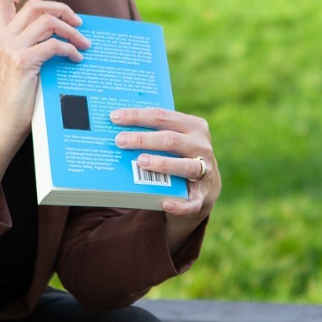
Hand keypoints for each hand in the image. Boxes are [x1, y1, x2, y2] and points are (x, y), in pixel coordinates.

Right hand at [0, 0, 89, 202]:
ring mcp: (11, 49)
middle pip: (34, 6)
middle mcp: (2, 39)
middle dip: (61, 9)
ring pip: (47, 21)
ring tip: (84, 43)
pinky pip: (54, 45)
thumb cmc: (15, 99)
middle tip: (79, 21)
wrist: (1, 125)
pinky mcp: (23, 62)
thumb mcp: (18, 66)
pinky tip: (77, 59)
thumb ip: (30, 47)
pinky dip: (70, 49)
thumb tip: (59, 35)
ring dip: (71, 30)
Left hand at [111, 107, 219, 246]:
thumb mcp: (174, 138)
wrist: (205, 184)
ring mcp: (205, 171)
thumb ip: (153, 132)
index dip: (138, 116)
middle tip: (120, 141)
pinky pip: (192, 202)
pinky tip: (165, 203)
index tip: (115, 117)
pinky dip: (180, 205)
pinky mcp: (202, 195)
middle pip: (171, 140)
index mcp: (194, 126)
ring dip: (162, 164)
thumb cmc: (179, 154)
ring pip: (185, 166)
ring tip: (140, 163)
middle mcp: (202, 147)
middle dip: (144, 140)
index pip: (162, 116)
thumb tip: (115, 127)